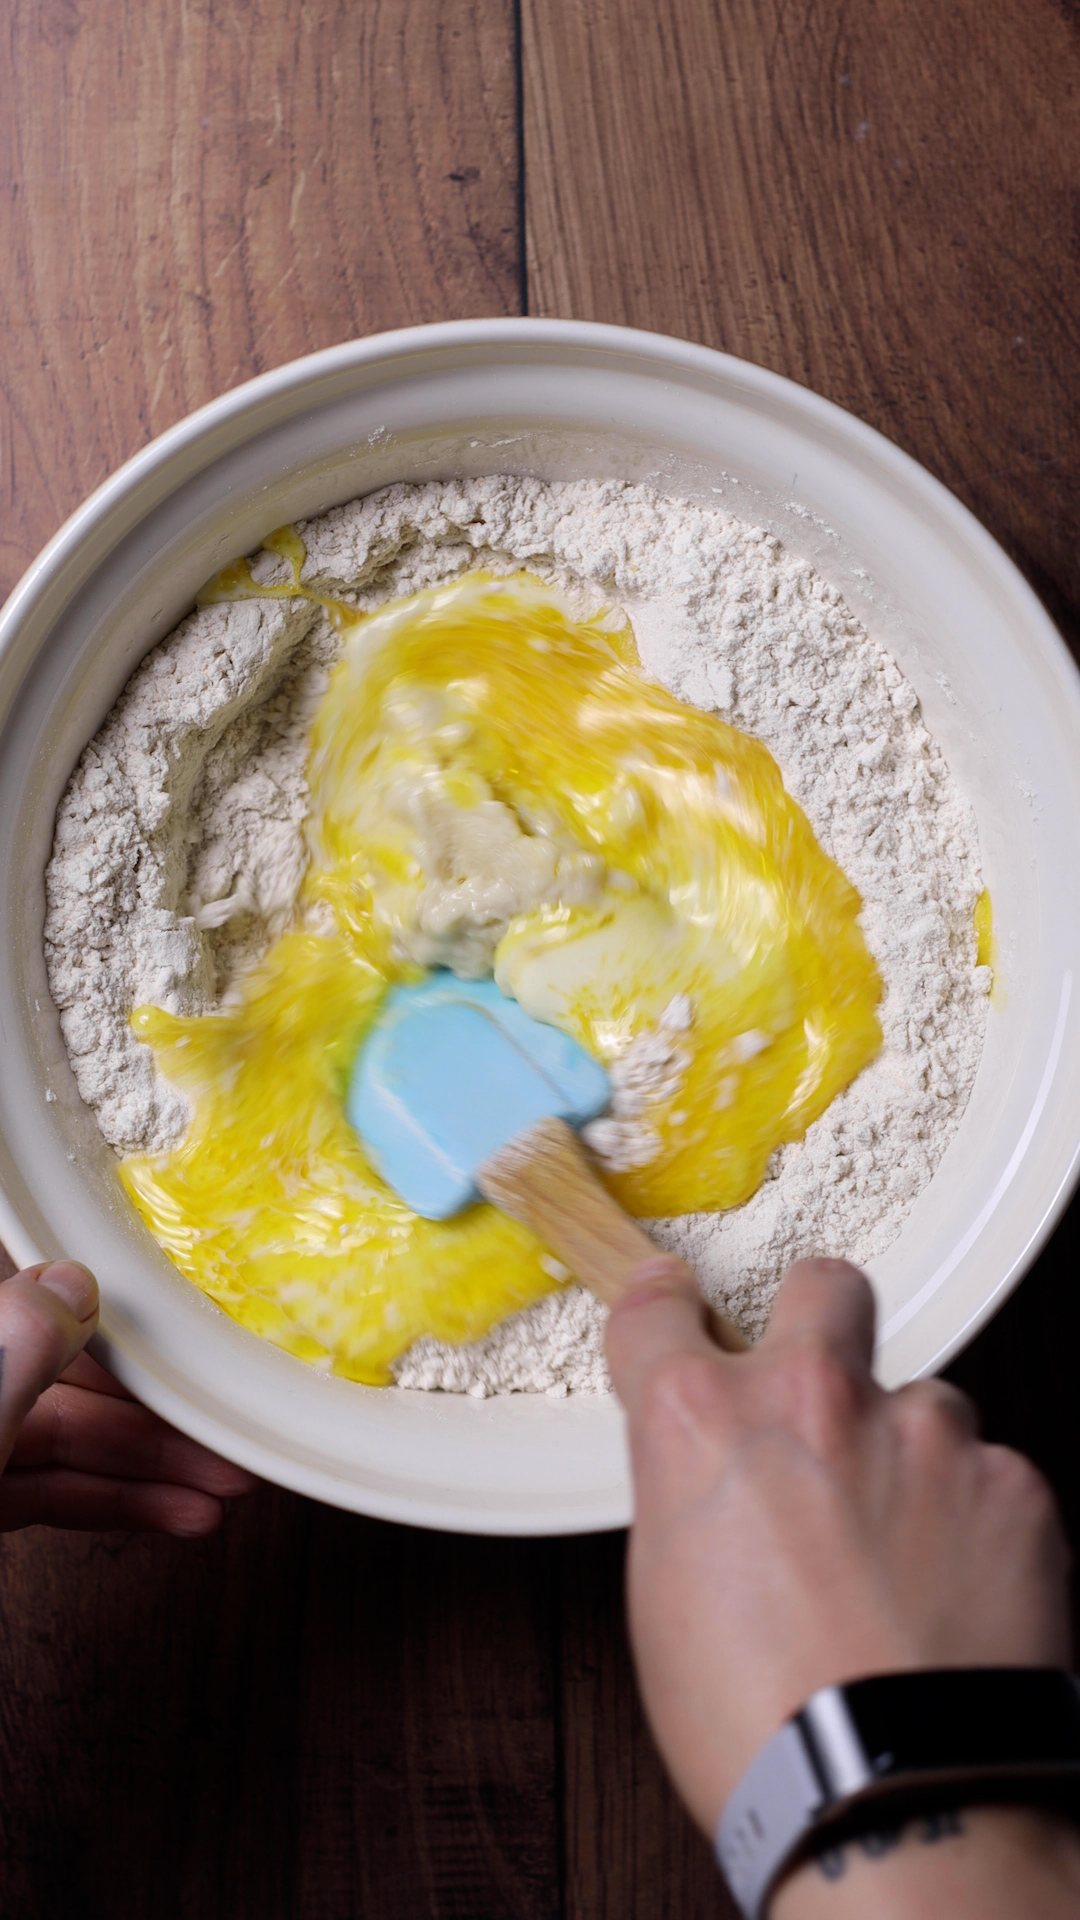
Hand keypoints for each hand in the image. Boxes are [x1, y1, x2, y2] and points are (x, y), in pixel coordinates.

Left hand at [0, 1261, 254, 1533]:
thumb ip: (22, 1346)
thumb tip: (74, 1281)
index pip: (55, 1318)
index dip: (130, 1332)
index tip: (193, 1346)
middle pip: (78, 1386)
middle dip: (161, 1411)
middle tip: (227, 1429)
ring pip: (77, 1446)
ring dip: (155, 1466)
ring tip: (222, 1482)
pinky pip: (58, 1493)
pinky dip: (118, 1502)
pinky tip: (173, 1509)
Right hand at [606, 1256, 1079, 1916]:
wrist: (898, 1806)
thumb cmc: (763, 1730)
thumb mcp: (664, 1598)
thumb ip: (694, 1493)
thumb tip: (720, 1475)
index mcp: (701, 1423)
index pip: (659, 1311)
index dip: (665, 1308)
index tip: (676, 1306)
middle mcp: (812, 1398)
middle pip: (824, 1288)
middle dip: (819, 1317)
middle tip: (823, 1388)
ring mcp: (923, 1432)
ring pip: (925, 1404)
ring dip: (911, 1457)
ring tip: (903, 1560)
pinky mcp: (1013, 1481)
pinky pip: (992, 1475)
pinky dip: (976, 1523)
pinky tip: (957, 1596)